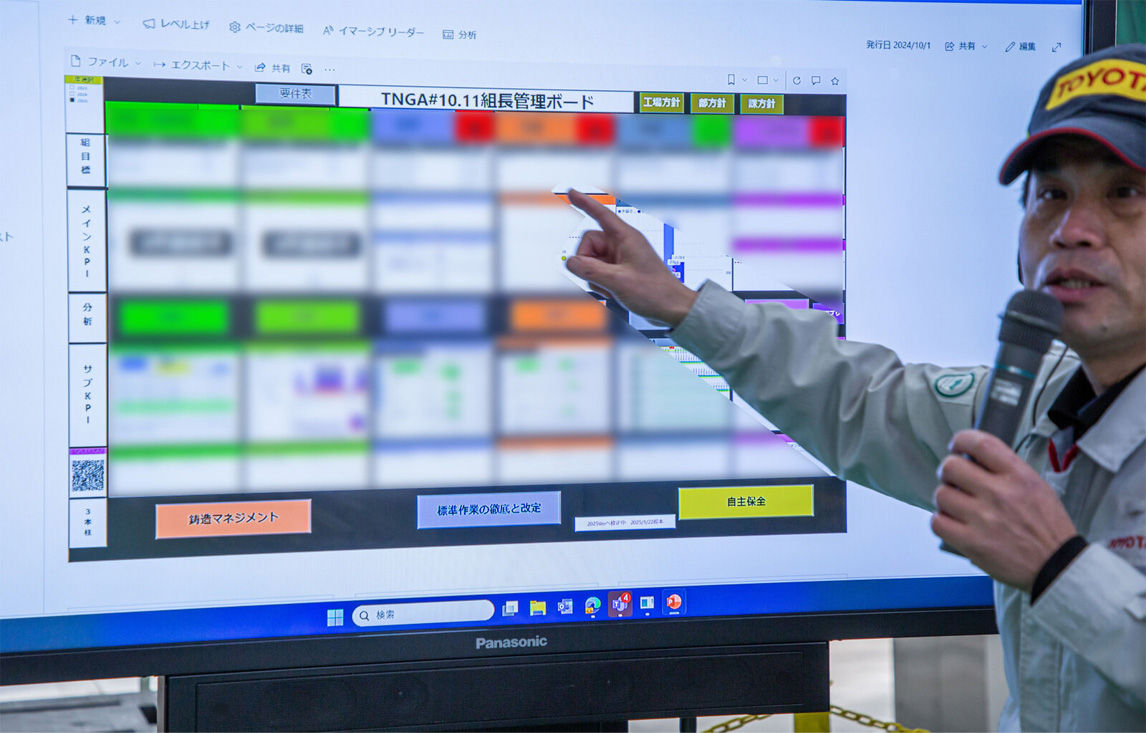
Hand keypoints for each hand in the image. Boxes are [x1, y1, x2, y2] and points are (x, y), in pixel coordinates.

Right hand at [564, 190, 697, 327]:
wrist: (672, 308)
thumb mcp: (618, 282)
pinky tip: (610, 293)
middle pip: (588, 243)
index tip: (571, 191)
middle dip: (587, 263)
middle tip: (600, 282)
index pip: (601, 214)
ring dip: (593, 277)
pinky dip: (599, 282)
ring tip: (610, 290)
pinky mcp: (619, 270)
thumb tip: (570, 262)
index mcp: (626, 237)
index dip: (585, 202)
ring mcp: (620, 257)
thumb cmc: (653, 292)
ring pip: (591, 260)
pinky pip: (598, 270)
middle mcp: (622, 243)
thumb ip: (590, 270)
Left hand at [931, 429, 1077, 591]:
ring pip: (941, 494)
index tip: (957, 447)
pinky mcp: (972, 542)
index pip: (980, 443)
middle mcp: (999, 493)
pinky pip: (938, 522)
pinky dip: (941, 522)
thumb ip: (1005, 470)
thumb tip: (973, 459)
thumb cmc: (1047, 528)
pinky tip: (953, 523)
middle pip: (951, 467)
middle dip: (948, 472)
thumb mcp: (1036, 486)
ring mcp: (984, 518)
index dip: (960, 440)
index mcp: (1018, 476)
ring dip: (945, 499)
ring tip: (957, 506)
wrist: (1057, 566)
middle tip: (954, 481)